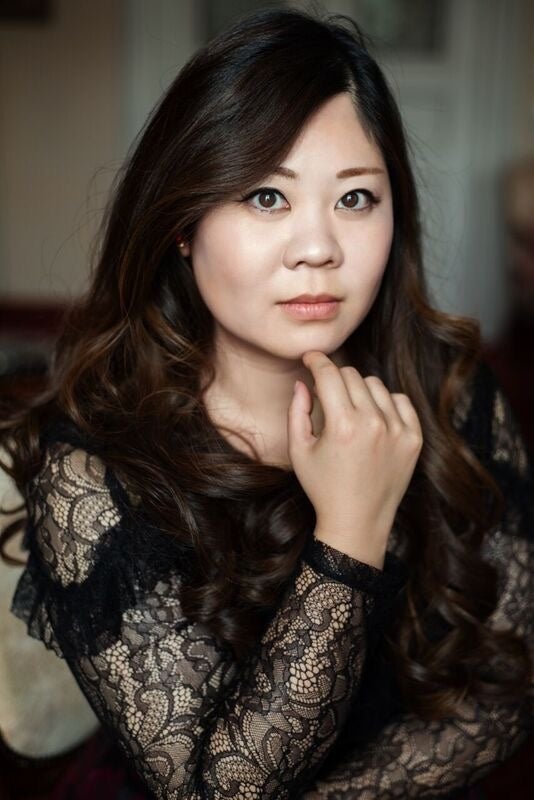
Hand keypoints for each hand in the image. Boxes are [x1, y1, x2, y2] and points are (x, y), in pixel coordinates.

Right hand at [287, 351, 422, 565]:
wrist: (357, 522)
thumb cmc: (323, 488)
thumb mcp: (299, 451)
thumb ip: (296, 411)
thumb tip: (303, 382)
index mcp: (342, 425)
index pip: (329, 373)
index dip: (317, 360)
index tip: (311, 358)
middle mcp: (373, 423)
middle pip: (352, 376)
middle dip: (334, 378)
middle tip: (326, 392)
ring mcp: (398, 430)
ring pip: (376, 385)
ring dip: (359, 390)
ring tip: (349, 410)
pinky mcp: (414, 439)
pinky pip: (400, 401)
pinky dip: (386, 402)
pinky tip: (373, 417)